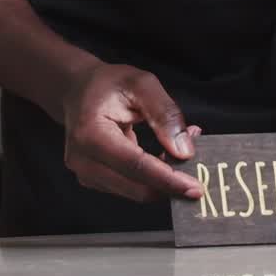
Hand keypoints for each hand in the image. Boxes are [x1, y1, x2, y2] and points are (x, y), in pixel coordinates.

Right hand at [62, 61, 202, 202]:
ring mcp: (85, 174)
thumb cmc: (108, 84)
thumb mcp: (141, 84)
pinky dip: (151, 178)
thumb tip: (184, 151)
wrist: (77, 90)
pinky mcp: (93, 180)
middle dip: (170, 183)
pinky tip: (162, 157)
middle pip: (136, 187)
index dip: (167, 180)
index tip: (195, 188)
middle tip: (198, 166)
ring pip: (135, 191)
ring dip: (162, 180)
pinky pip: (130, 187)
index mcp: (90, 133)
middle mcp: (82, 160)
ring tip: (178, 149)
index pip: (135, 166)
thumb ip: (164, 113)